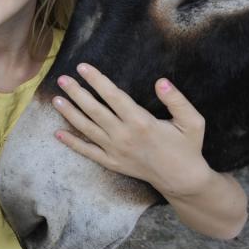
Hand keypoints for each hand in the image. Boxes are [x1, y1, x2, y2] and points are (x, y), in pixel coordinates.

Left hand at [51, 63, 212, 197]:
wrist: (182, 180)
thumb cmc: (188, 147)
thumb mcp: (193, 121)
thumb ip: (177, 100)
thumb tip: (160, 82)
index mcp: (142, 122)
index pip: (113, 96)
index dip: (97, 81)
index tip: (82, 67)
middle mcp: (124, 136)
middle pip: (94, 110)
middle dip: (76, 93)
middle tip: (62, 79)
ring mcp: (116, 151)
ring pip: (87, 129)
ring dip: (70, 114)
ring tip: (55, 99)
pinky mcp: (112, 163)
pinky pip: (88, 152)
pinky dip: (72, 143)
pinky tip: (57, 133)